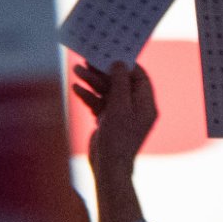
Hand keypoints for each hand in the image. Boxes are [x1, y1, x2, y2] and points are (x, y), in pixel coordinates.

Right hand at [72, 62, 156, 177]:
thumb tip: (120, 64)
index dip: (127, 65)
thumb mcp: (119, 107)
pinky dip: (88, 96)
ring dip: (92, 82)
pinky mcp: (108, 121)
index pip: (140, 78)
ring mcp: (121, 115)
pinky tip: (76, 88)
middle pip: (121, 83)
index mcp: (146, 105)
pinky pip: (99, 103)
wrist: (108, 167)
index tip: (112, 54)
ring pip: (107, 92)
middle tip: (88, 60)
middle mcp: (135, 108)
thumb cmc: (118, 139)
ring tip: (77, 70)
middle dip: (104, 72)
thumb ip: (120, 83)